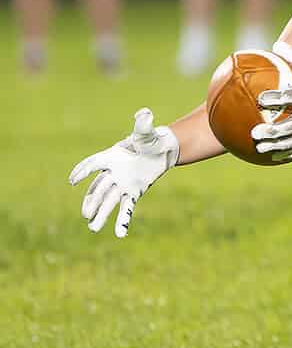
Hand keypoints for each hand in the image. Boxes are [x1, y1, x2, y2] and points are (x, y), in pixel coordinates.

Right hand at [69, 108, 178, 236]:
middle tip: (86, 214)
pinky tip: (120, 234)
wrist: (162, 150)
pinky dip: (123, 221)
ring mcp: (122, 184)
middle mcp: (114, 173)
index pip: (94, 164)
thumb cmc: (151, 140)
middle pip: (99, 189)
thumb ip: (143, 123)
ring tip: (93, 228)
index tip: (73, 179)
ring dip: (101, 215)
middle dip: (92, 201)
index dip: (83, 170)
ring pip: (108, 201)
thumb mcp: (147, 132)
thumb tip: (144, 113)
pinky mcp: (134, 192)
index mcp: (112, 156)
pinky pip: (127, 208)